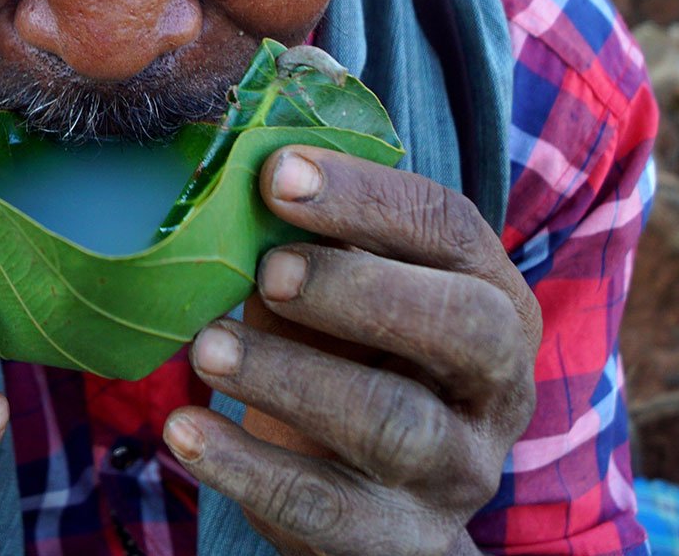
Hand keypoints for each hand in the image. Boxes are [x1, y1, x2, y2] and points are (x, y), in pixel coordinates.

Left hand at [163, 146, 540, 555]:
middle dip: (356, 288)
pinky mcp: (401, 540)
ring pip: (392, 421)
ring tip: (204, 348)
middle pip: (458, 325)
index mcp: (490, 294)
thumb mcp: (340, 289)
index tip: (276, 173)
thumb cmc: (350, 355)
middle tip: (266, 271)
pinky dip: (248, 467)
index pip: (447, 228)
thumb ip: (307, 235)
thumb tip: (232, 160)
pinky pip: (328, 507)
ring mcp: (456, 469)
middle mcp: (493, 383)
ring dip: (289, 377)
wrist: (379, 499)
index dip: (364, 195)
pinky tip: (185, 430)